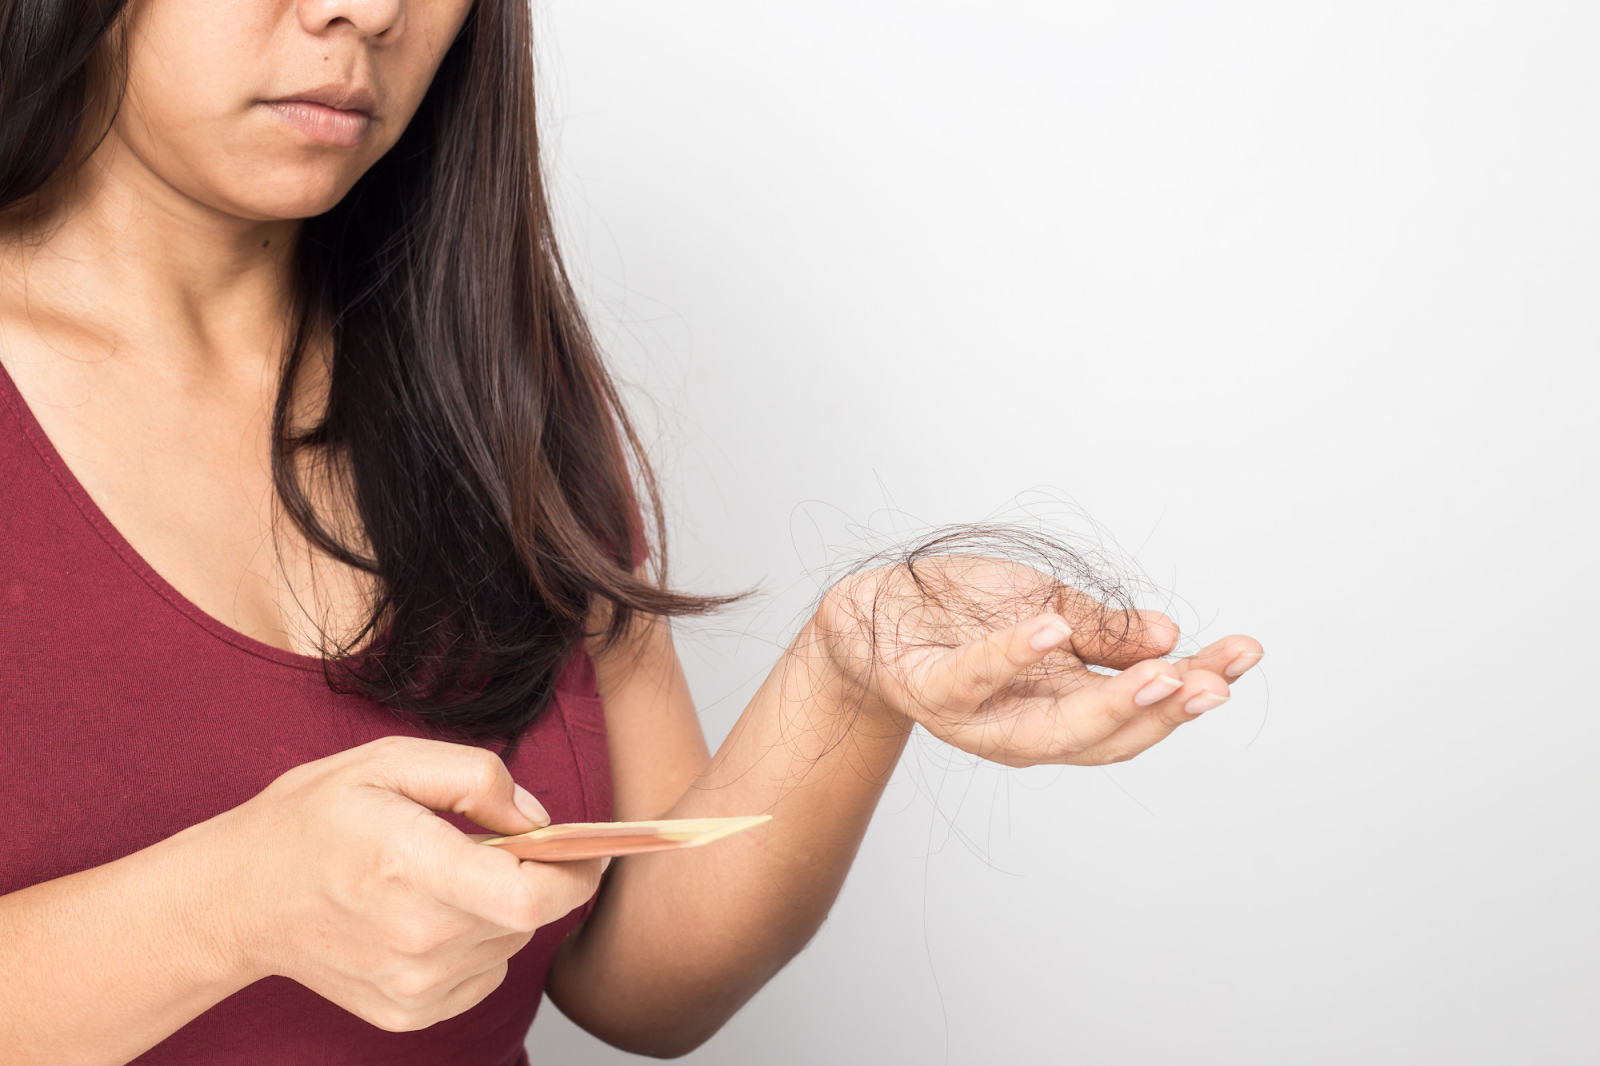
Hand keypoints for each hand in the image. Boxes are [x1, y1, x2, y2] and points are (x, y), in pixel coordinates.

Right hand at [208, 736, 602, 1030]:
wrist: (237, 900)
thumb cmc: (312, 820)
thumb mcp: (388, 760)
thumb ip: (476, 776)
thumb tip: (535, 817)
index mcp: (413, 867)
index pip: (532, 895)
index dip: (578, 873)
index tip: (590, 849)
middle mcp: (416, 938)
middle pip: (529, 916)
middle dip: (537, 876)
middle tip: (504, 844)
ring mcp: (411, 986)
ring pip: (510, 944)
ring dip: (504, 908)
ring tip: (451, 876)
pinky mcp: (407, 1014)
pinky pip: (484, 975)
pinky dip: (479, 942)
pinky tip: (435, 913)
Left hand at [816, 556, 1262, 766]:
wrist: (874, 609)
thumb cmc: (964, 613)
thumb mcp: (1046, 608)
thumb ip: (1103, 632)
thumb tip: (1169, 636)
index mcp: (1062, 706)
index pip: (1140, 709)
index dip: (1194, 688)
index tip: (1245, 654)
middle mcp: (1024, 726)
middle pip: (1107, 738)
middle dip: (1166, 711)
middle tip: (1213, 684)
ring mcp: (979, 714)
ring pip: (1051, 729)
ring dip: (1108, 703)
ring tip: (1161, 672)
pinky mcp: (930, 687)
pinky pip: (974, 678)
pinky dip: (1012, 656)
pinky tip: (1051, 630)